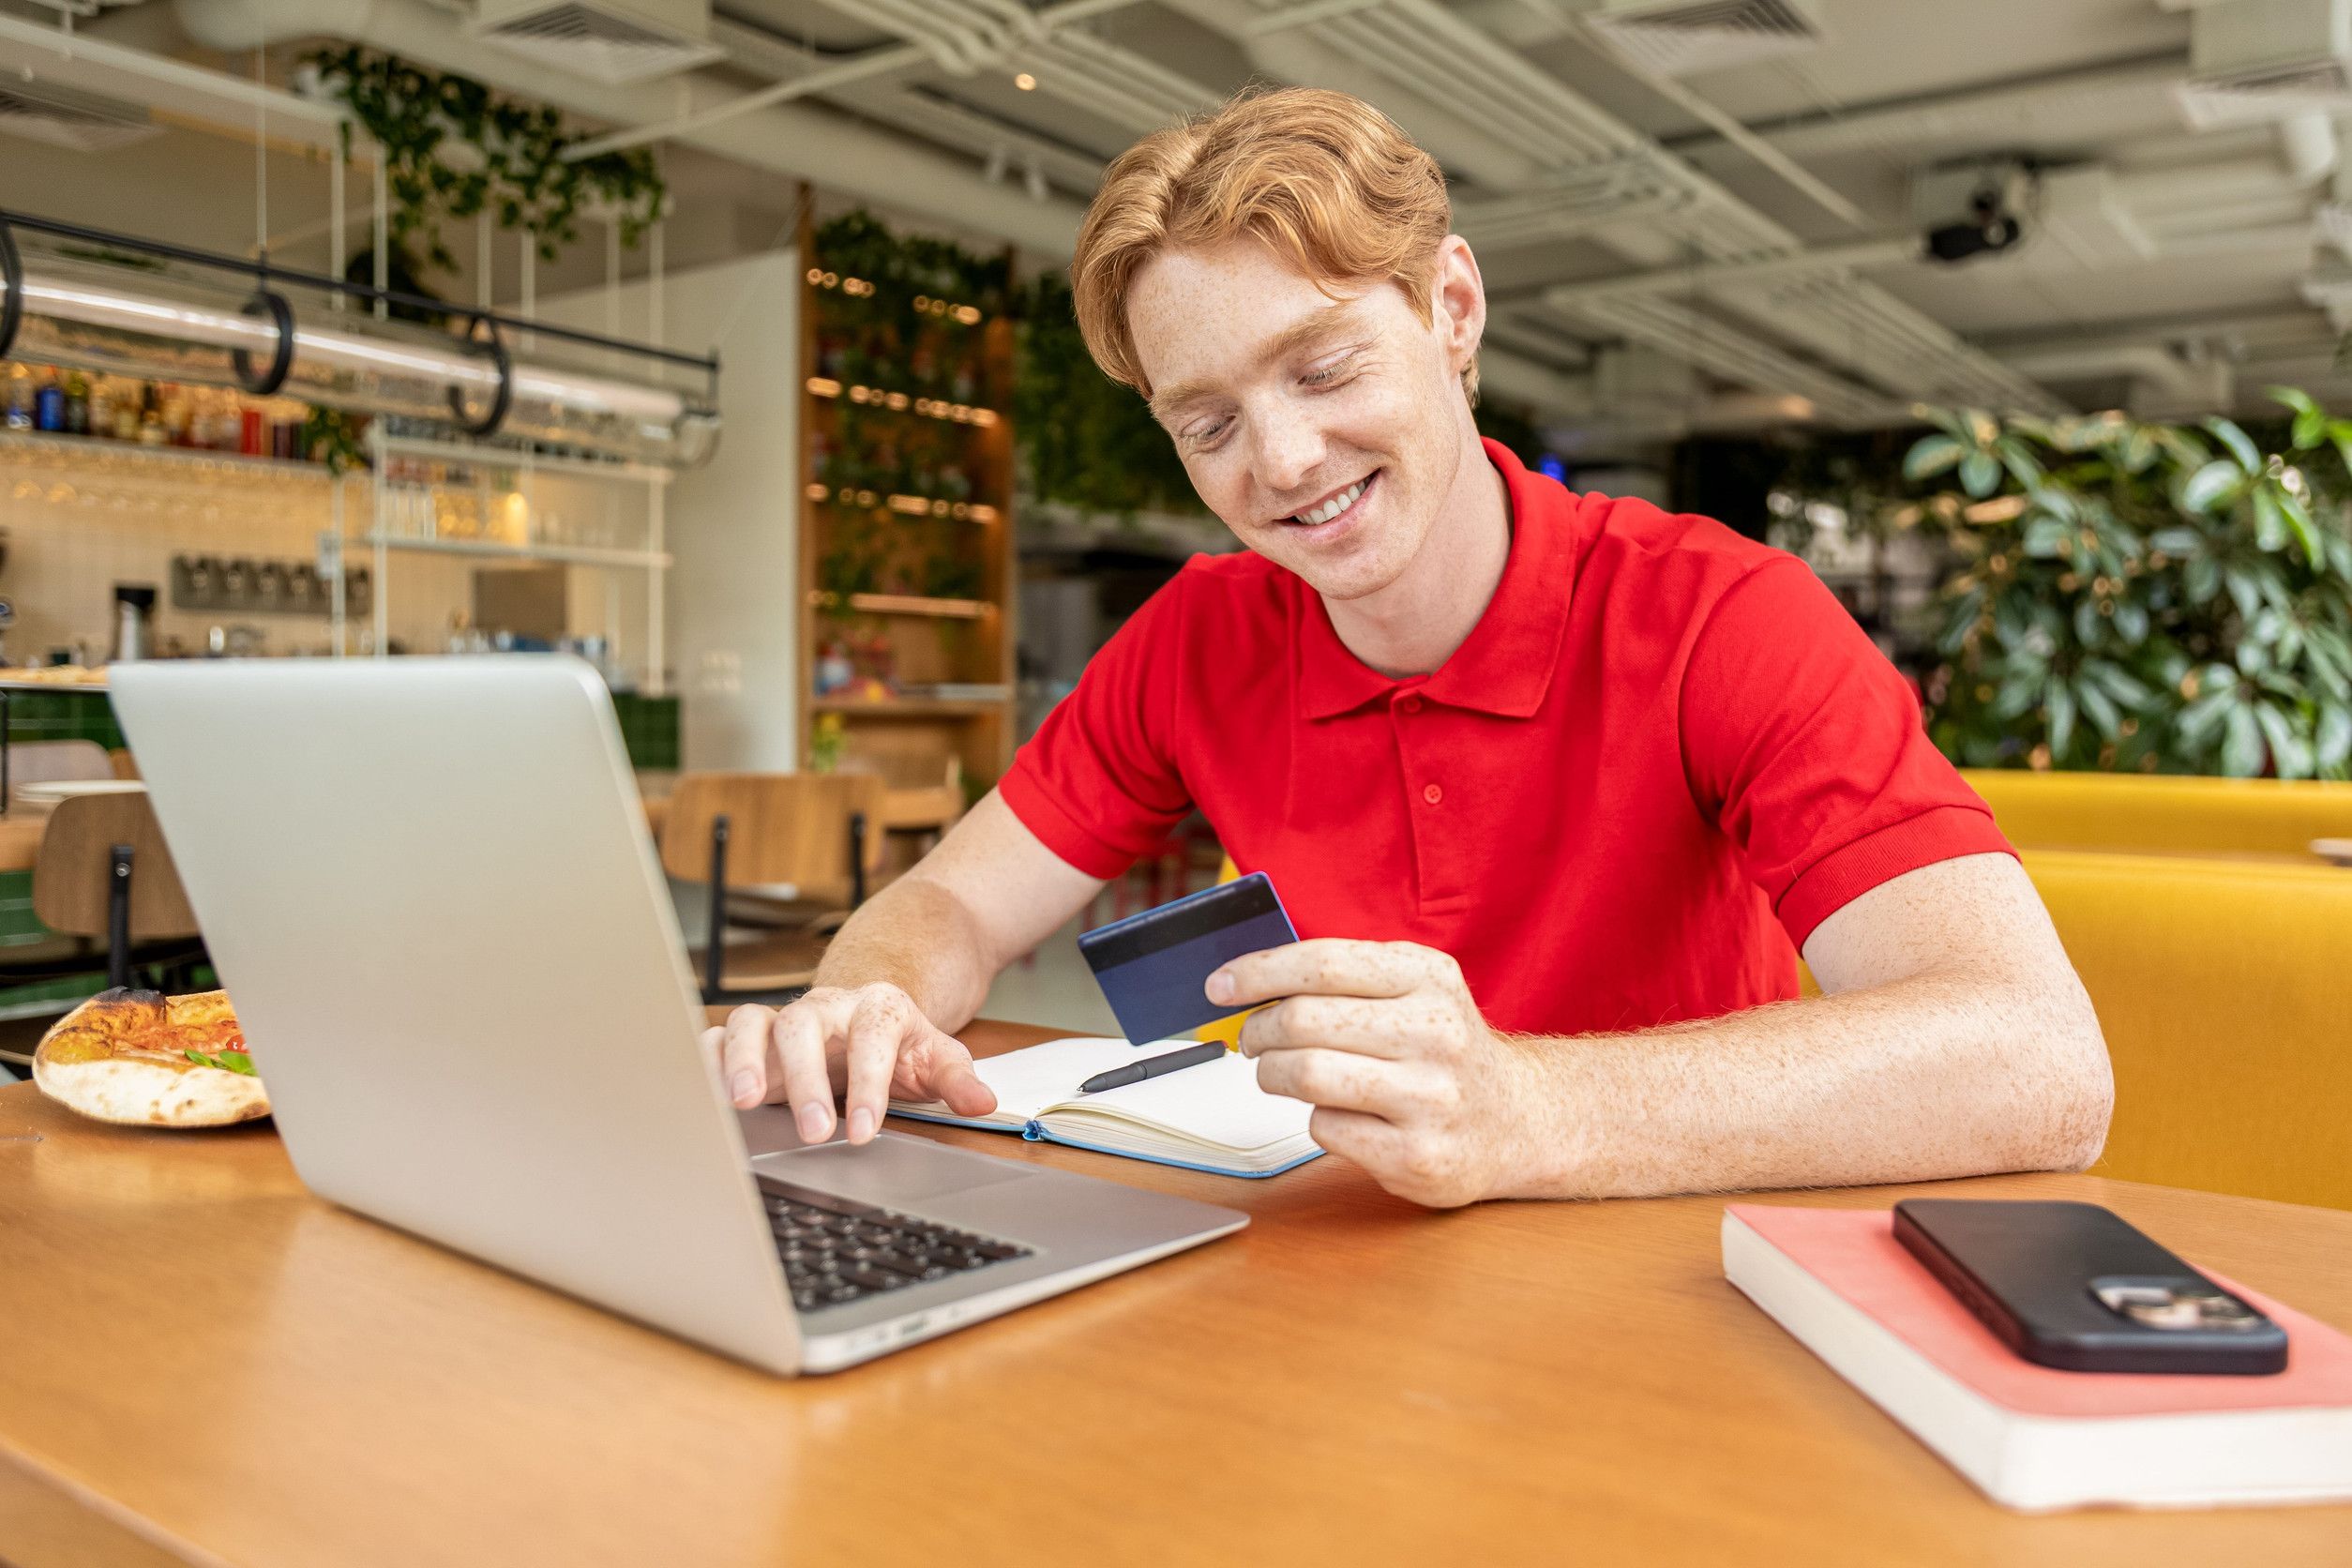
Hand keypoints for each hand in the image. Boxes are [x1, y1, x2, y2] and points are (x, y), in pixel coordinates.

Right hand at [700, 984, 995, 1146]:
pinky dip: (709, 1058)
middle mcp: (824, 1008)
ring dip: (745, 1059)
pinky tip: (707, 1091)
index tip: (864, 1130)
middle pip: (804, 1028)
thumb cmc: (900, 1043)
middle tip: (812, 1131)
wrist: (867, 1013)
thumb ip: (957, 1079)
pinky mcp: (751, 1035)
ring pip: (754, 1022)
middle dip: (805, 1079)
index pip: (872, 1038)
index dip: (869, 1083)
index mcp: (876, 1008)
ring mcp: (783, 1019)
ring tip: (744, 1103)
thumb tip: (984, 1102)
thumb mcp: (935, 1057)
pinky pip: (720, 1034)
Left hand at [1211, 940, 1531, 1207]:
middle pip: (1304, 1020)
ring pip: (1307, 1075)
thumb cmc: (1444, 1050)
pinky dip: (1317, 1119)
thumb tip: (1248, 978)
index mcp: (1429, 977)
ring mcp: (1431, 1098)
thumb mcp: (1414, 989)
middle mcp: (1437, 1033)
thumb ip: (1344, 977)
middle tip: (1251, 1039)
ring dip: (1273, 1075)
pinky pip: (1326, 1128)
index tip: (1220, 986)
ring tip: (1278, 1074)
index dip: (1258, 973)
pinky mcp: (1418, 1156)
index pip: (1322, 963)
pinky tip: (1340, 1113)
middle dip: (1258, 1030)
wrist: (1516, 1121)